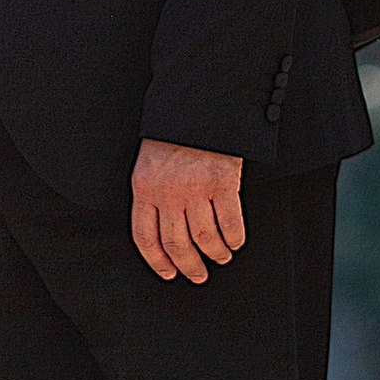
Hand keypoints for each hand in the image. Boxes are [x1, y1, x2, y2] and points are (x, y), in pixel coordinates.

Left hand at [130, 139, 245, 283]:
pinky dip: (234, 238)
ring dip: (215, 254)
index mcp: (144, 188)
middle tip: (198, 276)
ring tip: (221, 257)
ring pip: (204, 238)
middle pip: (177, 244)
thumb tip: (163, 236)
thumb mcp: (150, 164)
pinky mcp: (223, 181)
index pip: (145, 237)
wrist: (199, 104)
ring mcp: (196, 187)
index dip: (157, 262)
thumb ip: (152, 195)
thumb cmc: (174, 135)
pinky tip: (235, 242)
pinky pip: (230, 222)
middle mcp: (168, 191)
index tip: (168, 274)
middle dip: (189, 266)